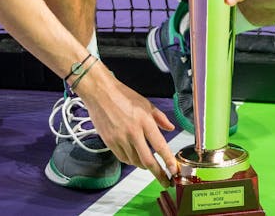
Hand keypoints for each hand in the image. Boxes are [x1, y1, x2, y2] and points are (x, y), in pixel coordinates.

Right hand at [81, 70, 177, 185]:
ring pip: (135, 161)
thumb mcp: (146, 104)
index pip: (160, 146)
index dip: (168, 160)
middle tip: (165, 181)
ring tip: (150, 165)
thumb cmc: (124, 96)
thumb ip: (160, 118)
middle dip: (158, 173)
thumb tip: (170, 128)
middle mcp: (133, 133)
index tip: (174, 170)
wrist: (100, 93)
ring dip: (144, 166)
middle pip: (147, 160)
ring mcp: (120, 139)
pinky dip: (131, 161)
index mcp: (145, 122)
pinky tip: (135, 158)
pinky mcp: (109, 142)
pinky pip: (123, 158)